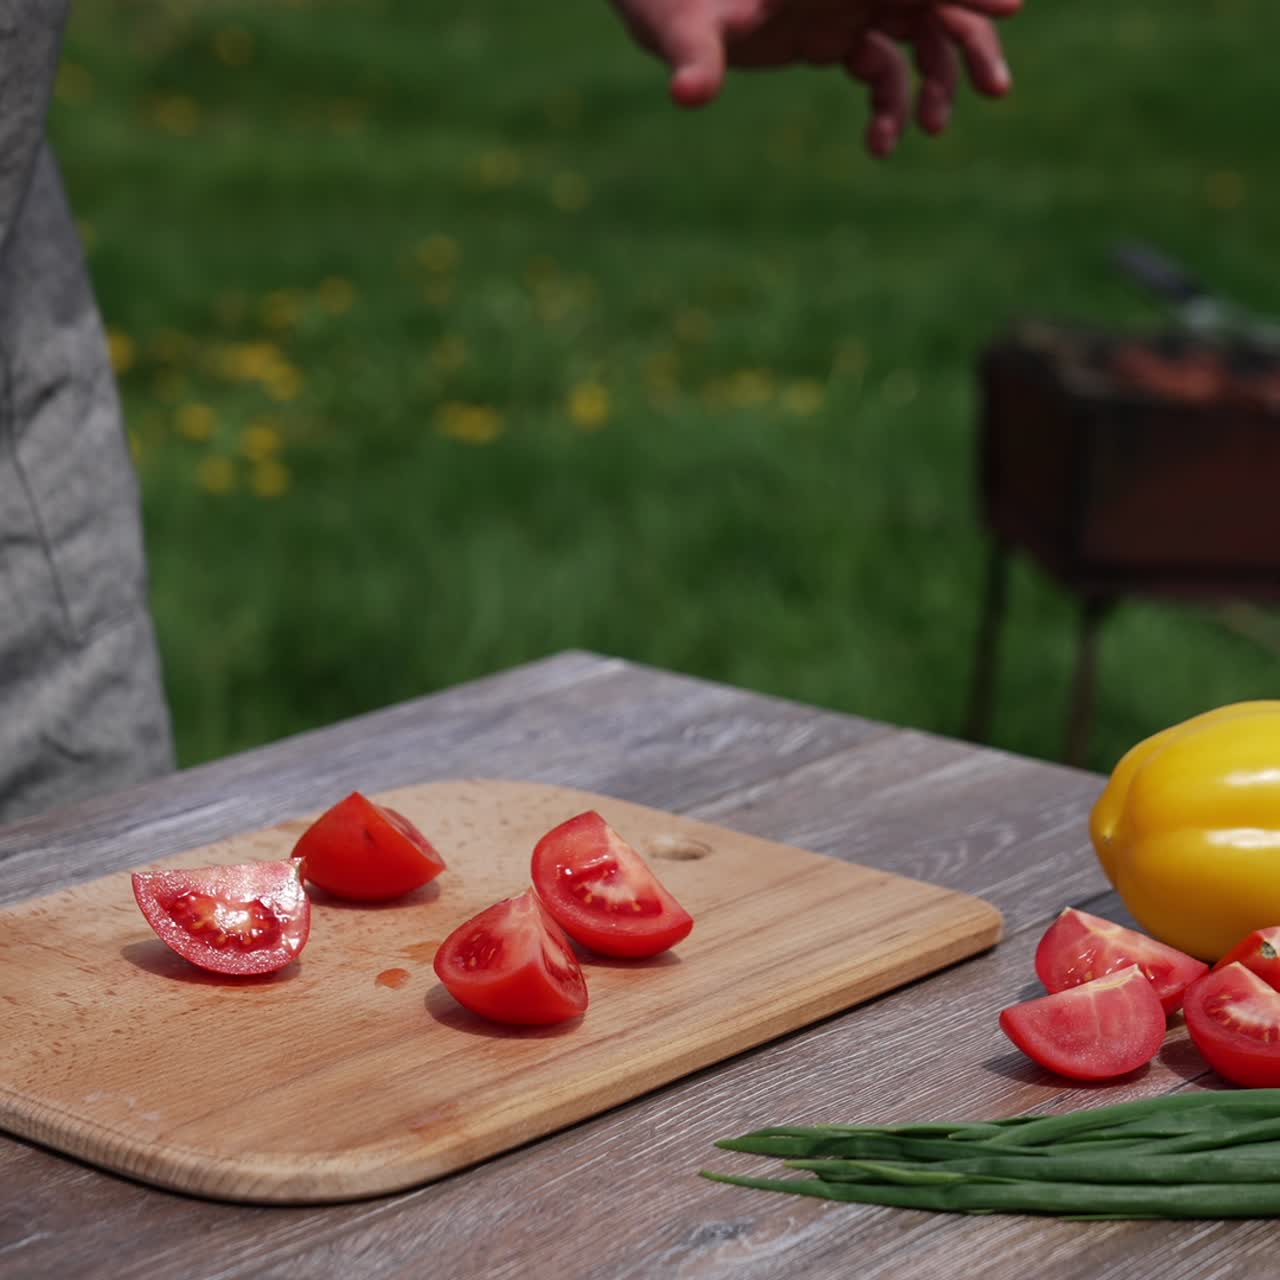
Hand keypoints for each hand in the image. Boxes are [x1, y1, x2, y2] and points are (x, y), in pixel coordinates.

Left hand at [609, 0, 1021, 155]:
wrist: (662, 4)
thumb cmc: (671, 6)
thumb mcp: (686, 30)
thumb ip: (697, 57)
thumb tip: (687, 95)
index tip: (1010, 6)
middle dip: (969, 39)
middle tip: (996, 90)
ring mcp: (845, 4)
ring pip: (918, 35)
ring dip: (935, 82)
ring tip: (931, 130)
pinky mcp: (834, 35)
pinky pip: (882, 68)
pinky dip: (889, 106)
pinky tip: (879, 147)